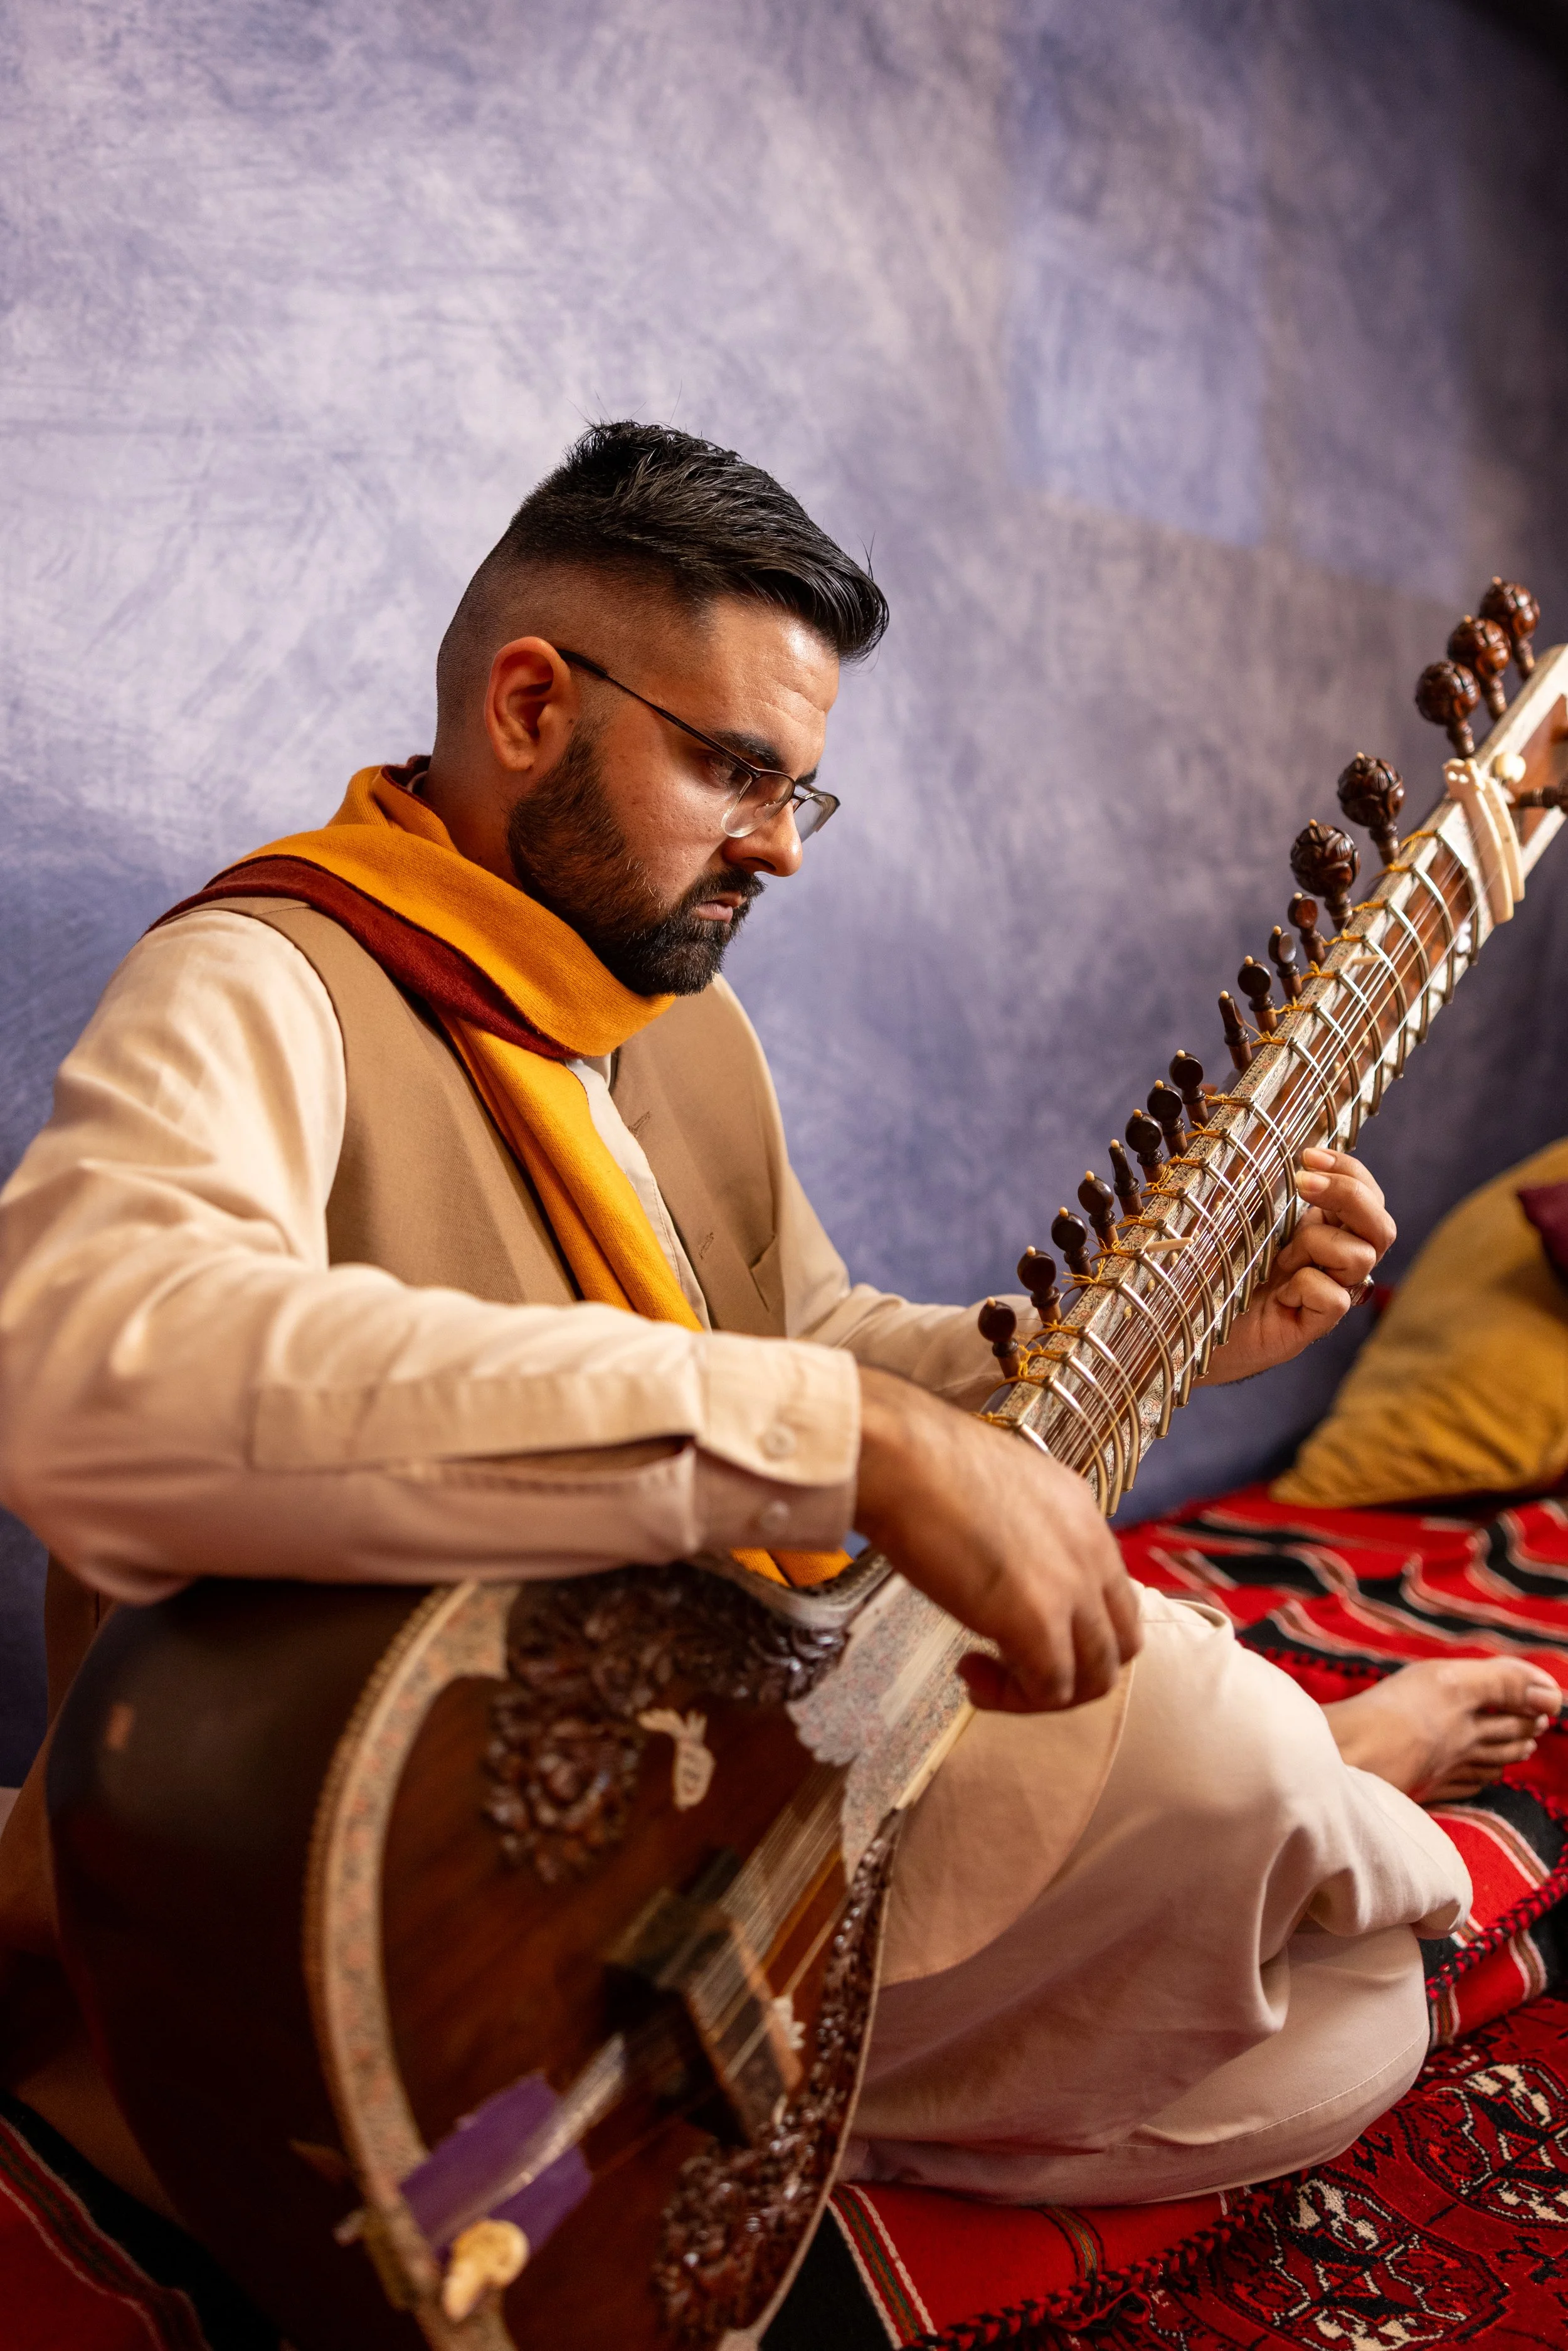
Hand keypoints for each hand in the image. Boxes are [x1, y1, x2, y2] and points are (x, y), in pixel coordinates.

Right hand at [853, 1364, 1141, 1712]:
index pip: (1113, 1595)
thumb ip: (1017, 1530)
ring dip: (1043, 1691)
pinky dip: (1013, 1698)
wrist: (900, 1456)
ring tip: (985, 1674)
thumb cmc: (922, 1463)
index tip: (1015, 1625)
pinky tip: (970, 1673)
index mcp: (1083, 1515)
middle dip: (1071, 1670)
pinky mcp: (1038, 1621)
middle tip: (1011, 1664)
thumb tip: (999, 1564)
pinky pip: (1051, 1690)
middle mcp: (1092, 1552)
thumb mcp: (997, 1489)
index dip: (1072, 1627)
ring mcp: (1071, 1588)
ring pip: (1097, 1677)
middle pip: (1120, 1643)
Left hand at [1200, 1147, 1394, 1384]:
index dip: (1349, 1170)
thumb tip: (1247, 1114)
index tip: (1308, 1154)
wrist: (1183, 1320)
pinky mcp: (1316, 1324)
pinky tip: (1277, 1295)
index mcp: (1321, 1226)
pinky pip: (1336, 1298)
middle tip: (1303, 1183)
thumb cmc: (1208, 1262)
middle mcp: (1332, 1258)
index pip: (1365, 1193)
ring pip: (1362, 1257)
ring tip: (1277, 1258)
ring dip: (1316, 1245)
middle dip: (1350, 1195)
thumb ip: (1253, 1173)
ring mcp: (1328, 1291)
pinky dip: (1306, 1287)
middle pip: (1382, 1225)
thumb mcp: (1232, 1208)